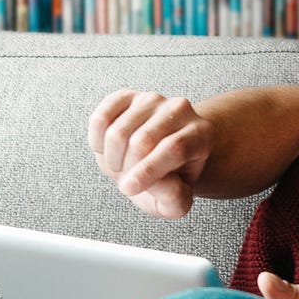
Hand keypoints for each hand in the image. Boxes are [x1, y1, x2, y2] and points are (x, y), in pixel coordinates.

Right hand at [87, 89, 213, 218]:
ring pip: (119, 132)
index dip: (148, 171)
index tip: (128, 189)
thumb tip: (159, 181)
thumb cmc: (168, 182)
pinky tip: (108, 150)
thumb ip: (174, 198)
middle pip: (143, 141)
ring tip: (121, 167)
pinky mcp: (127, 97)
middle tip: (128, 180)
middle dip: (127, 169)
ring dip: (111, 159)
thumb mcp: (176, 201)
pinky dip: (97, 142)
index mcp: (201, 134)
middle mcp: (181, 109)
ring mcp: (153, 100)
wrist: (155, 158)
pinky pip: (101, 118)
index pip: (175, 148)